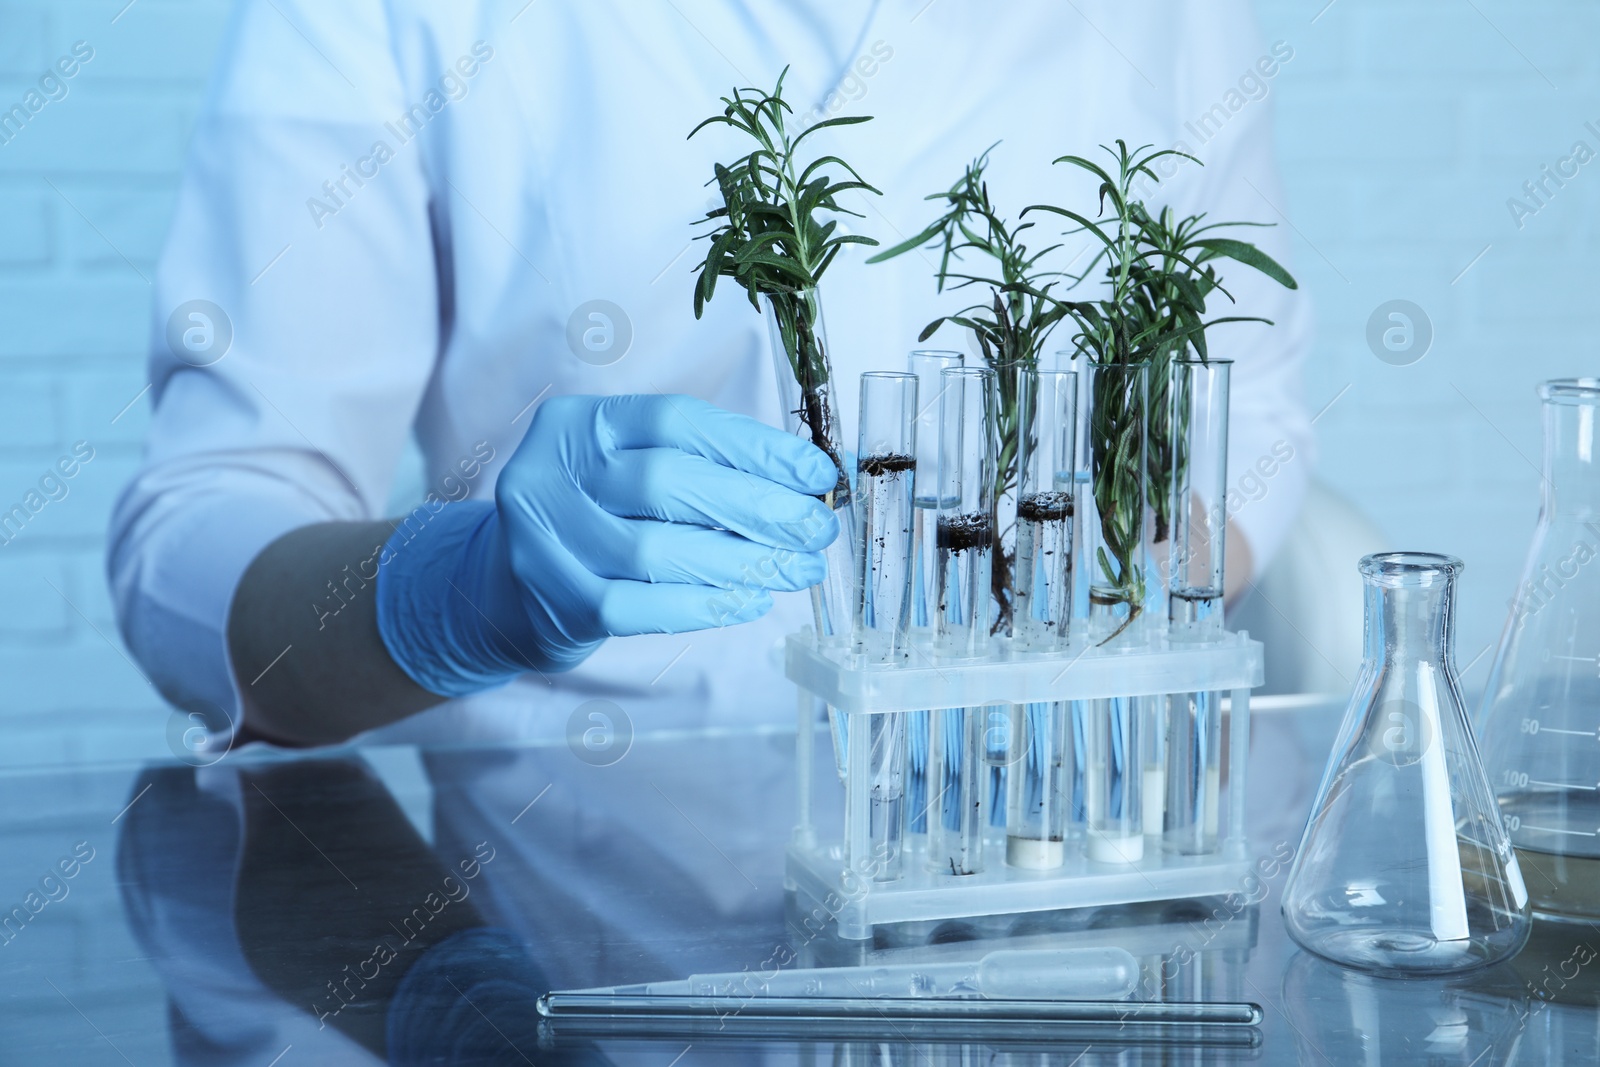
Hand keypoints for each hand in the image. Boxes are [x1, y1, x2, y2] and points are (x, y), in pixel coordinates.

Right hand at [376, 394, 839, 694]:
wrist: (502, 589)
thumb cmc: (594, 520)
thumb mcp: (628, 472)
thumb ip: (701, 466)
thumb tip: (806, 482)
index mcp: (579, 423)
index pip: (678, 422)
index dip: (754, 447)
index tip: (816, 473)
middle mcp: (550, 470)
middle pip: (668, 482)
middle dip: (757, 507)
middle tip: (816, 528)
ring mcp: (544, 538)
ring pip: (657, 550)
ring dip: (741, 562)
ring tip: (796, 570)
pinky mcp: (554, 599)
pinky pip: (643, 605)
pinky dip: (705, 603)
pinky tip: (749, 600)